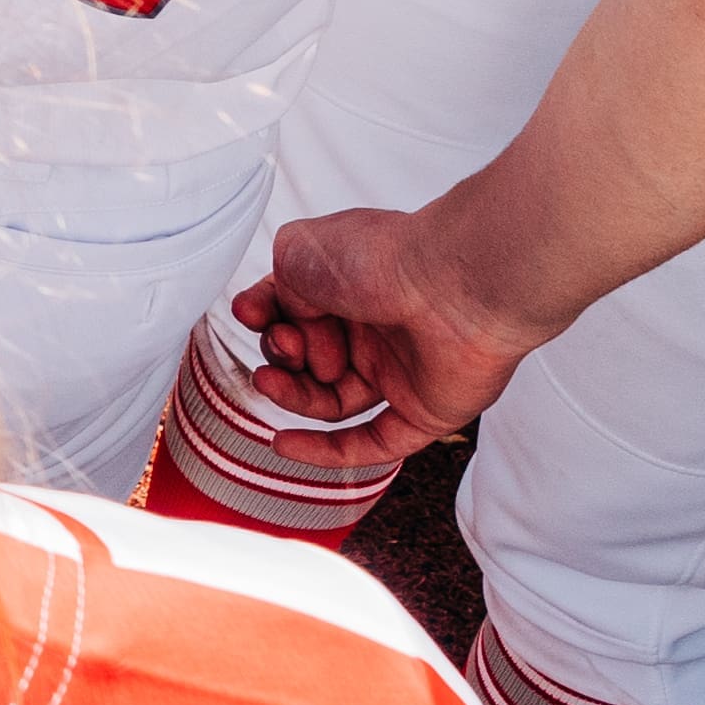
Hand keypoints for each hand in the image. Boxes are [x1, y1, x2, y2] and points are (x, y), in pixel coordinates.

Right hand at [242, 205, 553, 448]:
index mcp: (352, 286)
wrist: (454, 285)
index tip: (251, 314)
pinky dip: (325, 452)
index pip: (296, 312)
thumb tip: (283, 322)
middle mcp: (378, 329)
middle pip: (311, 360)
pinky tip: (284, 444)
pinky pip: (371, 443)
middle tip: (286, 344)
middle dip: (283, 356)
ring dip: (293, 397)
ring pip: (333, 402)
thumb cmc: (383, 258)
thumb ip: (276, 289)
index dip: (269, 317)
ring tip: (270, 382)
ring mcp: (401, 372)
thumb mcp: (299, 253)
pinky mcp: (423, 412)